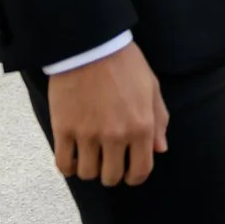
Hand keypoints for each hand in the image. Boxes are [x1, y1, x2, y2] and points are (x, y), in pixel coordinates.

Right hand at [47, 42, 167, 186]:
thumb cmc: (125, 64)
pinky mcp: (64, 129)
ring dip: (89, 170)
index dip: (135, 177)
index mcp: (141, 127)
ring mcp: (88, 134)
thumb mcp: (151, 88)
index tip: (129, 173)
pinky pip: (64, 164)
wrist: (91, 46)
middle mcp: (116, 135)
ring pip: (87, 174)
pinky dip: (68, 167)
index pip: (140, 170)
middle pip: (111, 177)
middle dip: (111, 174)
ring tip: (90, 157)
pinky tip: (72, 157)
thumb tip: (160, 149)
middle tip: (108, 163)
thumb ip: (159, 121)